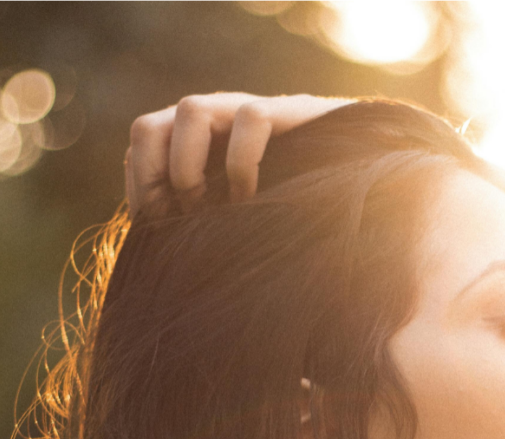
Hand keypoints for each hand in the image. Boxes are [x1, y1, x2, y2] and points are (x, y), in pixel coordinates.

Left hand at [124, 93, 352, 216]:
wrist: (363, 175)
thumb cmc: (299, 207)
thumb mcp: (241, 219)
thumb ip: (208, 225)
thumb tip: (166, 264)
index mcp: (195, 143)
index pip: (141, 148)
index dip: (140, 189)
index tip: (157, 232)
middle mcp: (215, 122)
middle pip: (149, 127)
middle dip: (155, 178)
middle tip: (181, 219)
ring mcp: (247, 113)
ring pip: (190, 109)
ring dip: (189, 166)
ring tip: (211, 209)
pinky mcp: (288, 112)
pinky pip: (250, 118)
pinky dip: (241, 163)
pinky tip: (251, 199)